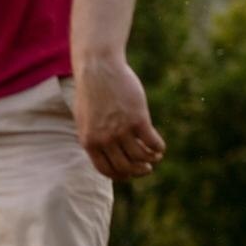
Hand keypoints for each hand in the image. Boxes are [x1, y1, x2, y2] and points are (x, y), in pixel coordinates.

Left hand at [72, 55, 164, 180]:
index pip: (106, 170)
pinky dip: (159, 148)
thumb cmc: (92, 94)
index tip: (130, 174)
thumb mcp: (85, 120)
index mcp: (89, 142)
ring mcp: (121, 130)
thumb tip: (105, 154)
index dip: (121, 175)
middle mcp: (104, 139)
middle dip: (138, 171)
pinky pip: (152, 142)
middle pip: (126, 167)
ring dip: (151, 159)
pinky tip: (160, 146)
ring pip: (141, 157)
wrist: (98, 70)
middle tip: (147, 167)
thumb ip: (93, 138)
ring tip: (155, 156)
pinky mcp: (138, 119)